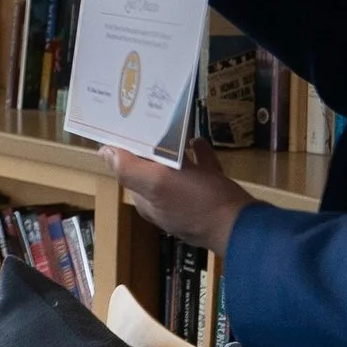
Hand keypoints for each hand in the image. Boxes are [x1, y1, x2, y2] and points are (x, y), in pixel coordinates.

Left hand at [100, 137, 254, 254]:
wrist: (243, 225)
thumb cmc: (199, 203)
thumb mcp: (159, 184)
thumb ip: (130, 169)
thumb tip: (104, 153)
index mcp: (148, 201)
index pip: (129, 172)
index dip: (126, 151)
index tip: (126, 125)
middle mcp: (165, 204)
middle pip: (152, 171)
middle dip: (151, 149)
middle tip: (152, 121)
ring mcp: (191, 203)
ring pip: (177, 172)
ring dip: (174, 152)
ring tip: (175, 129)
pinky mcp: (213, 198)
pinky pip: (202, 173)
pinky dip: (199, 157)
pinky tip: (199, 142)